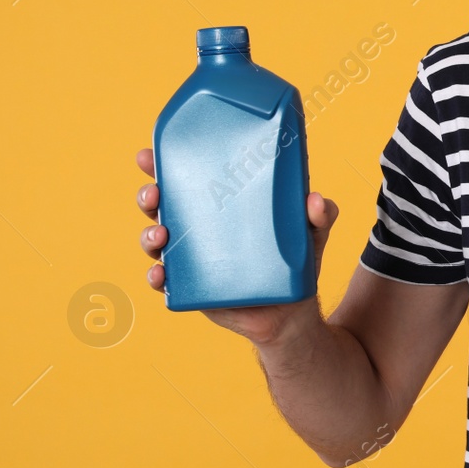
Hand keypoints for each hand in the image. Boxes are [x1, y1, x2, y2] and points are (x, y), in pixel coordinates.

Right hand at [135, 147, 338, 345]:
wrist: (292, 313)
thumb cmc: (297, 263)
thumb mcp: (312, 234)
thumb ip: (321, 215)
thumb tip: (316, 200)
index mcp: (221, 207)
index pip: (187, 179)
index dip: (162, 166)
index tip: (148, 154)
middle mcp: (201, 229)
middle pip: (162, 206)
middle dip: (148, 196)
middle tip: (153, 192)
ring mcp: (193, 259)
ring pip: (157, 242)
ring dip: (148, 236)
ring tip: (159, 235)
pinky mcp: (193, 288)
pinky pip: (166, 282)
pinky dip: (156, 277)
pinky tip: (160, 273)